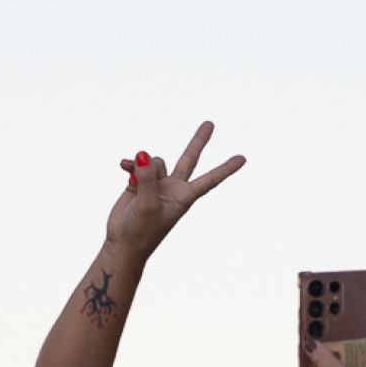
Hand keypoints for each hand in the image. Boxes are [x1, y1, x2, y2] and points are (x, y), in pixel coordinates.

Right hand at [104, 121, 243, 262]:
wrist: (123, 242)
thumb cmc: (142, 231)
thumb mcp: (148, 205)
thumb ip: (148, 178)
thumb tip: (144, 154)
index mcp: (184, 197)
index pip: (210, 180)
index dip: (225, 169)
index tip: (243, 159)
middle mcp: (173, 187)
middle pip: (189, 159)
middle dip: (198, 142)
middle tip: (210, 123)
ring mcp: (156, 184)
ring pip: (154, 161)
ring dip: (142, 165)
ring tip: (133, 179)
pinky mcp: (139, 182)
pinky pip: (138, 164)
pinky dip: (131, 164)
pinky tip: (122, 165)